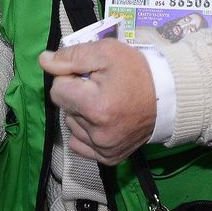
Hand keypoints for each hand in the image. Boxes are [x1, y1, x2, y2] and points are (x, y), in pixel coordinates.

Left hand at [38, 39, 155, 165]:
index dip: (71, 78)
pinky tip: (102, 120)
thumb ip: (72, 56)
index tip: (88, 75)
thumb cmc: (136, 72)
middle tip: (100, 87)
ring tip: (105, 103)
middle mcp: (97, 134)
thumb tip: (44, 61)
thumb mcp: (106, 52)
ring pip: (72, 125)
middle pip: (65, 108)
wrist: (167, 97)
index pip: (57, 91)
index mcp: (95, 107)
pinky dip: (86, 131)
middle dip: (77, 95)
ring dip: (81, 113)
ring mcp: (103, 149)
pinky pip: (80, 144)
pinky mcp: (109, 157)